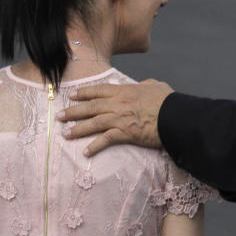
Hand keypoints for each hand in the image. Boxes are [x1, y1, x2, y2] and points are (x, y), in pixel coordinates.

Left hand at [57, 79, 173, 155]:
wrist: (176, 116)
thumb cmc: (170, 101)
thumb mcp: (158, 86)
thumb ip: (148, 84)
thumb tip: (145, 83)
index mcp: (126, 91)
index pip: (99, 90)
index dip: (84, 93)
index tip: (72, 96)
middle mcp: (119, 103)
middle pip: (91, 106)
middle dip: (73, 111)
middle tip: (59, 116)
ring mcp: (120, 118)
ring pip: (93, 122)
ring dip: (77, 128)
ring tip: (65, 133)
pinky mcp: (125, 133)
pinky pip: (106, 140)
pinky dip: (95, 146)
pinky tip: (86, 152)